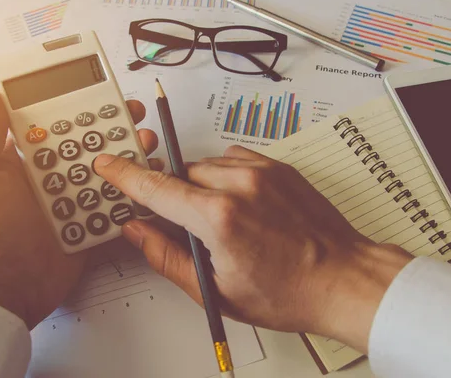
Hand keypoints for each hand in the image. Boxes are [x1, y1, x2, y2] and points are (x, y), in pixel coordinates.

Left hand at [0, 90, 160, 328]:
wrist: (1, 287)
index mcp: (21, 162)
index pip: (54, 126)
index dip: (77, 109)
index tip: (101, 95)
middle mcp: (47, 180)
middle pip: (86, 147)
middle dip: (113, 130)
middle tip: (135, 119)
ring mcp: (68, 204)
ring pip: (105, 175)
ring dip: (127, 159)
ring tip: (147, 147)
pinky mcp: (86, 228)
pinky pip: (112, 208)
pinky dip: (129, 196)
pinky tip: (146, 183)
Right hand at [93, 146, 412, 352]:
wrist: (343, 279)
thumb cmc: (288, 292)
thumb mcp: (216, 291)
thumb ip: (167, 257)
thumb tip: (138, 232)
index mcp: (219, 218)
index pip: (156, 189)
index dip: (125, 176)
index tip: (107, 163)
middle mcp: (240, 185)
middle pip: (181, 175)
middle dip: (176, 197)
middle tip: (193, 228)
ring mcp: (262, 171)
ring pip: (207, 166)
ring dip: (203, 187)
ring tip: (226, 221)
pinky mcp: (279, 167)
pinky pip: (235, 159)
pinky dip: (227, 176)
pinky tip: (241, 203)